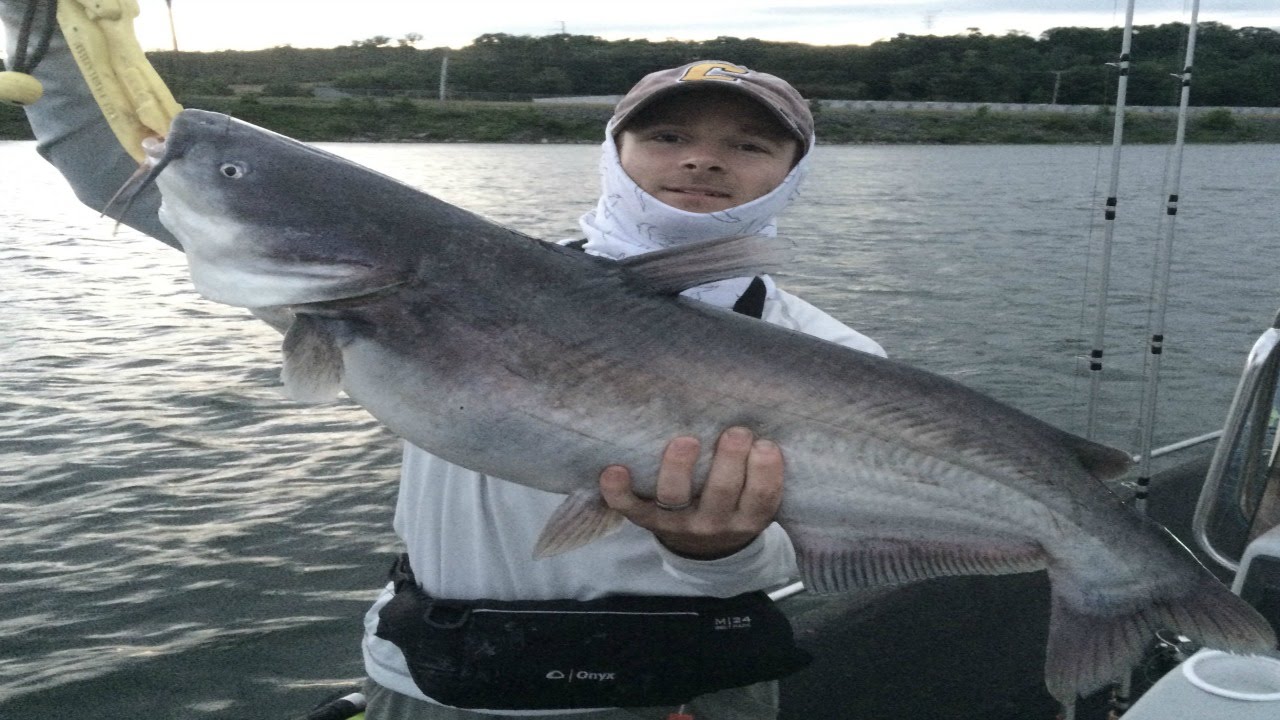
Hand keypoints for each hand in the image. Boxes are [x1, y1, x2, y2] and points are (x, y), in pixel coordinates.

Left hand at [598, 427, 783, 559]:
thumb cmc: (734, 503)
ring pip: (675, 497)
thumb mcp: (755, 497)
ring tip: (686, 441)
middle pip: (722, 492)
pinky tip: (613, 470)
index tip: (766, 444)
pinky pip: (630, 508)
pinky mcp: (646, 520)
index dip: (765, 472)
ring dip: (679, 467)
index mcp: (747, 517)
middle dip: (729, 459)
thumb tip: (765, 416)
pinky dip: (618, 491)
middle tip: (736, 432)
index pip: (761, 498)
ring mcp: (677, 522)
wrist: (703, 549)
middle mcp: (713, 523)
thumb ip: (760, 469)